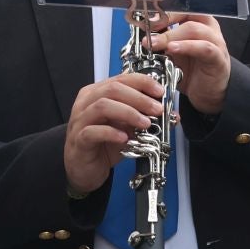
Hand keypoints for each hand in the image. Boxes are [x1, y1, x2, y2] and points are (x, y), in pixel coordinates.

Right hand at [63, 73, 163, 195]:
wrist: (85, 169)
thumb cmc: (104, 145)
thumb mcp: (128, 128)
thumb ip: (144, 118)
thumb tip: (171, 114)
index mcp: (97, 93)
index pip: (121, 79)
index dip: (142, 82)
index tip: (159, 91)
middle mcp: (86, 102)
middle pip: (112, 89)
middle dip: (139, 98)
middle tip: (157, 109)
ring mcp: (80, 120)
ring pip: (102, 106)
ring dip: (128, 113)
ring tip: (145, 123)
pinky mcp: (79, 139)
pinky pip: (93, 131)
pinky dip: (111, 133)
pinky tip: (125, 138)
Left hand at [149, 12, 230, 114]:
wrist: (207, 93)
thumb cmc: (192, 69)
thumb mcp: (173, 52)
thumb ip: (162, 40)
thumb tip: (142, 31)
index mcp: (197, 21)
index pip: (181, 8)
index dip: (163, 12)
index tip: (146, 20)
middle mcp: (208, 28)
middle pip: (187, 15)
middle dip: (164, 22)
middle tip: (147, 34)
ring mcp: (215, 42)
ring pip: (194, 29)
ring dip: (172, 36)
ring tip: (156, 44)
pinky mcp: (218, 58)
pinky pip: (204, 48)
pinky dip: (187, 47)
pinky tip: (173, 49)